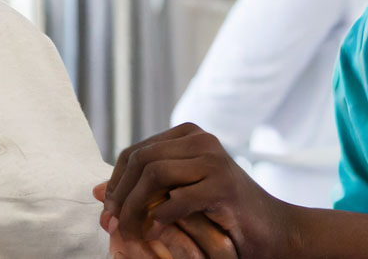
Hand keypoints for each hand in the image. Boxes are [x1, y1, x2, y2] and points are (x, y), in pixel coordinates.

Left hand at [100, 123, 293, 258]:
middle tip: (112, 224)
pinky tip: (155, 230)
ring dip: (134, 208)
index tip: (108, 210)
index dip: (115, 182)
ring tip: (131, 232)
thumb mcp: (176, 195)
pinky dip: (160, 217)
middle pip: (140, 160)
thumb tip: (95, 191)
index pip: (135, 152)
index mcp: (188, 135)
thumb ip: (141, 189)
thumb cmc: (222, 213)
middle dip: (120, 195)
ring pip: (153, 175)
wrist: (272, 230)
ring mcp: (214, 160)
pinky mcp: (224, 186)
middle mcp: (201, 140)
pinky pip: (178, 198)